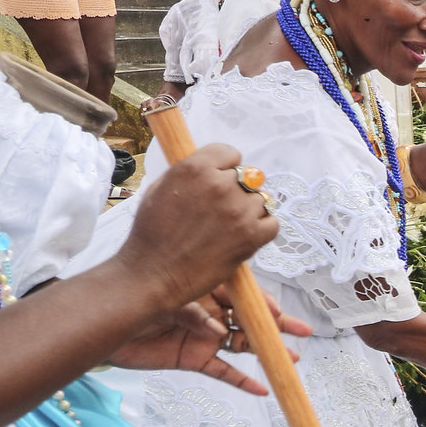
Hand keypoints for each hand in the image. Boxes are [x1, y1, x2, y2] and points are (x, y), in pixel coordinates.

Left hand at [107, 286, 310, 392]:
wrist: (104, 326)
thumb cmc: (133, 302)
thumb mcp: (167, 300)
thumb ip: (194, 313)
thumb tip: (216, 330)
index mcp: (206, 290)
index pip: (243, 296)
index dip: (263, 305)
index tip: (278, 313)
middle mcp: (211, 312)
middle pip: (250, 320)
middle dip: (277, 327)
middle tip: (303, 331)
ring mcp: (205, 337)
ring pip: (243, 346)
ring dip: (266, 353)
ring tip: (291, 360)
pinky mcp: (194, 360)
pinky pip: (223, 372)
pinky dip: (242, 382)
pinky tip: (262, 389)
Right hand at [115, 143, 277, 310]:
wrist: (155, 273)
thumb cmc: (152, 234)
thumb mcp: (160, 189)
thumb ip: (189, 173)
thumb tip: (212, 167)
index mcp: (195, 168)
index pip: (230, 153)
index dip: (226, 168)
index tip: (219, 181)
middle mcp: (220, 185)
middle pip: (247, 176)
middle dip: (237, 191)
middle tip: (222, 210)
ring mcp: (239, 210)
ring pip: (262, 199)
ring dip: (251, 210)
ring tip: (231, 226)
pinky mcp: (252, 236)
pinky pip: (273, 223)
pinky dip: (263, 229)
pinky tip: (246, 236)